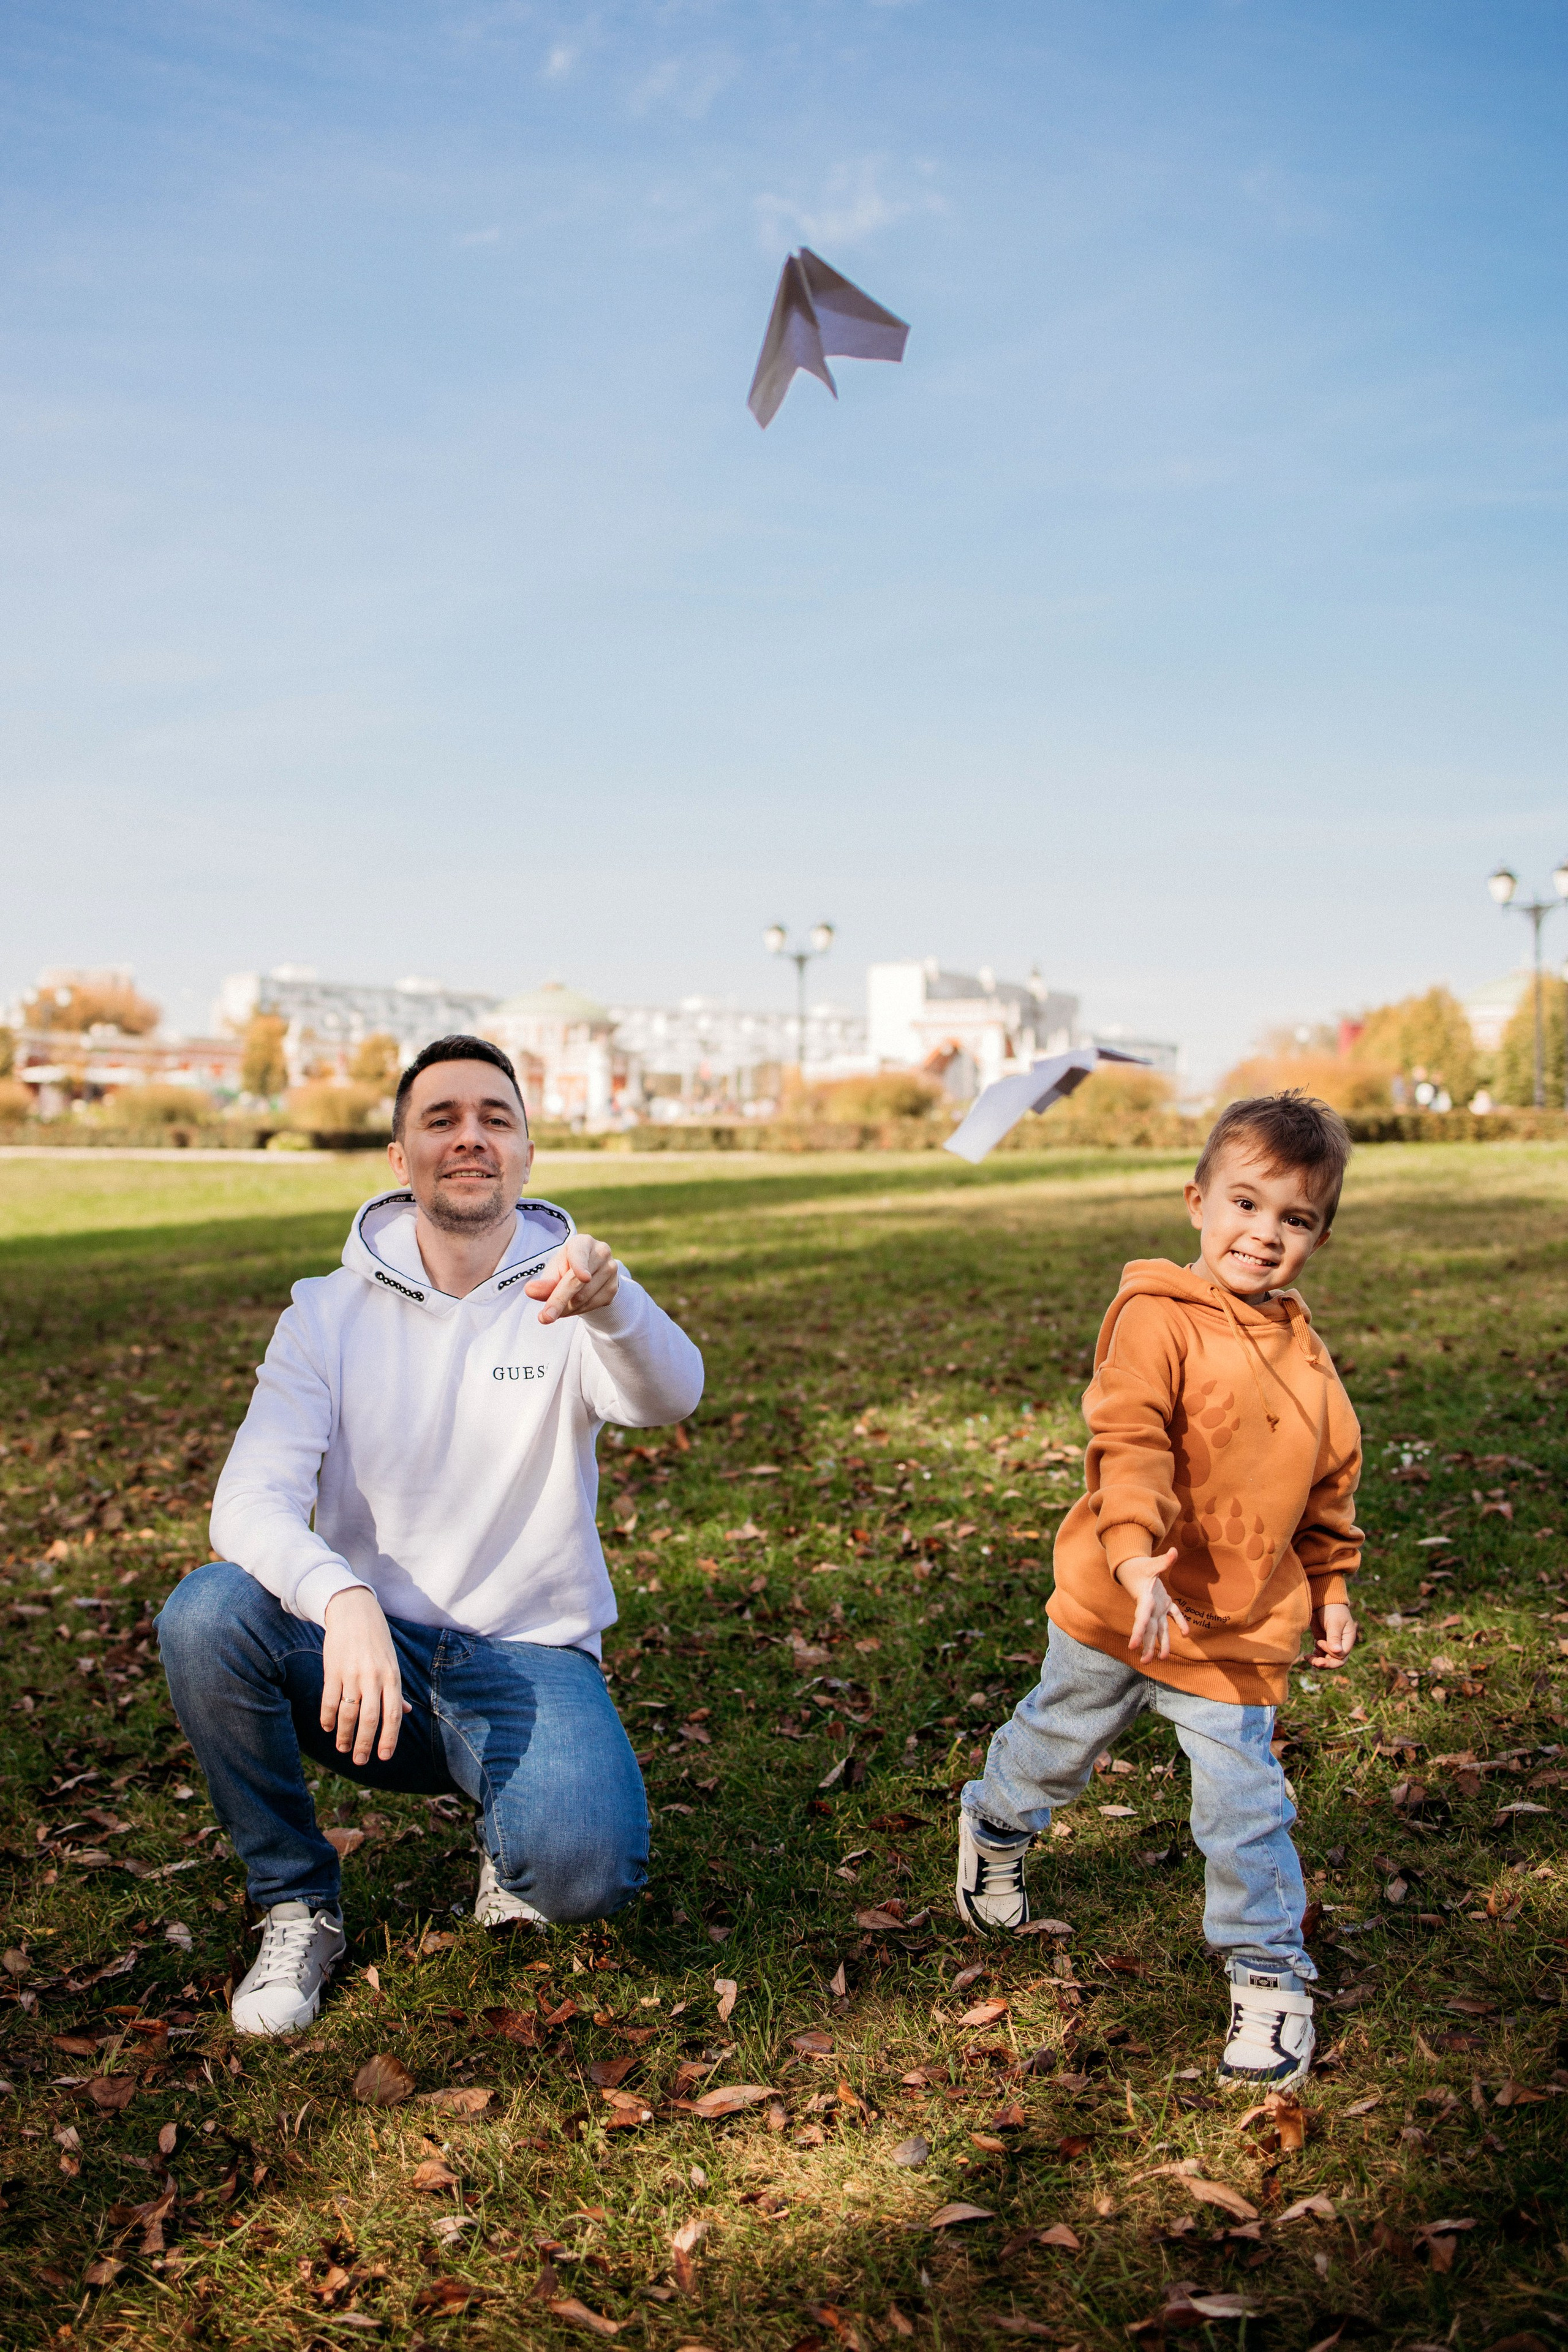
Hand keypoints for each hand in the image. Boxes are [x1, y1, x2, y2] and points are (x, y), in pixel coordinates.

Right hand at [320, 1587, 409, 1765]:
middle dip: (364, 1744)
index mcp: (392, 1677)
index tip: (383, 1757)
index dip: (389, 1738)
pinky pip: (329, 1700)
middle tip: (359, 1760)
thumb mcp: (392, 1663)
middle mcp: (374, 1678)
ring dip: (344, 1735)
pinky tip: (327, 1728)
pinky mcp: (333, 1670)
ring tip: (342, 1748)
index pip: (394, 1715)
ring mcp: (352, 1674)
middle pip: (370, 1719)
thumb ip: (396, 1690)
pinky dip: (328, 1718)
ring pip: (348, 1713)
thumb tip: (407, 1713)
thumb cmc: (377, 1641)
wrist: (354, 1612)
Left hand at [524, 1233, 618, 1323]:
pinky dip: (576, 1311)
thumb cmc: (566, 1267)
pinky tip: (569, 1308)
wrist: (590, 1271)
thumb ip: (544, 1282)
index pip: (580, 1254)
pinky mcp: (613, 1288)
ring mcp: (611, 1271)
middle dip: (559, 1301)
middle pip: (578, 1283)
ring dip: (565, 1309)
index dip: (581, 1266)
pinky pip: (592, 1306)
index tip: (584, 1278)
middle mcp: (601, 1253)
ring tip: (554, 1310)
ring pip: (584, 1298)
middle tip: (544, 1318)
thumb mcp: (554, 1271)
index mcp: (583, 1242)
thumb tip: (530, 1291)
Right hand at [1113, 1548, 1189, 1662]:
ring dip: (1161, 1642)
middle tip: (1146, 1662)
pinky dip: (1179, 1622)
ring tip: (1162, 1659)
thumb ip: (1164, 1561)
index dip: (1137, 1633)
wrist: (1132, 1567)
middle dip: (1147, 1645)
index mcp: (1144, 1599)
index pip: (1140, 1619)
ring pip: (1159, 1628)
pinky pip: (1172, 1616)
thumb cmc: (1139, 1566)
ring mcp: (1156, 1607)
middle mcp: (1149, 1607)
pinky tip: (1186, 1634)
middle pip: (1149, 1629)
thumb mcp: (1150, 1563)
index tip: (1132, 1646)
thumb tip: (1174, 1552)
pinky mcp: (1162, 1603)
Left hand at [1308, 1601, 1356, 1668]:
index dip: (1331, 1655)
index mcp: (1348, 1639)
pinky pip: (1320, 1655)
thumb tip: (1337, 1653)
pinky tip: (1307, 1656)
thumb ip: (1334, 1637)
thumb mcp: (1334, 1623)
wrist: (1323, 1601)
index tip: (1319, 1642)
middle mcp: (1341, 1644)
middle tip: (1315, 1662)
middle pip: (1336, 1661)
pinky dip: (1314, 1657)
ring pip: (1327, 1659)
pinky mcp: (1322, 1642)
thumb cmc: (1332, 1610)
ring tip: (1308, 1658)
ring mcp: (1331, 1644)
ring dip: (1318, 1661)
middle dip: (1326, 1663)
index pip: (1342, 1656)